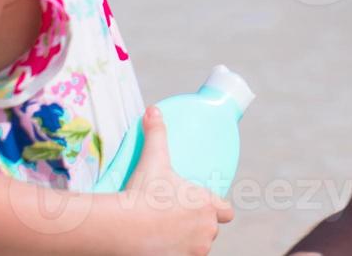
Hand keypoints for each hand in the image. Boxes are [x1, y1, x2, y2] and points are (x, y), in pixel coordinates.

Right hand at [122, 106, 233, 255]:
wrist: (124, 227)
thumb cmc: (143, 193)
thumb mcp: (153, 159)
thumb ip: (156, 133)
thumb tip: (152, 110)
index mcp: (207, 205)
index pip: (227, 212)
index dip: (216, 210)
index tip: (203, 208)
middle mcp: (207, 230)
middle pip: (209, 230)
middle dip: (196, 226)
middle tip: (174, 218)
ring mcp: (196, 250)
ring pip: (197, 247)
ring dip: (188, 242)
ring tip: (166, 234)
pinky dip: (176, 253)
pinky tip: (162, 247)